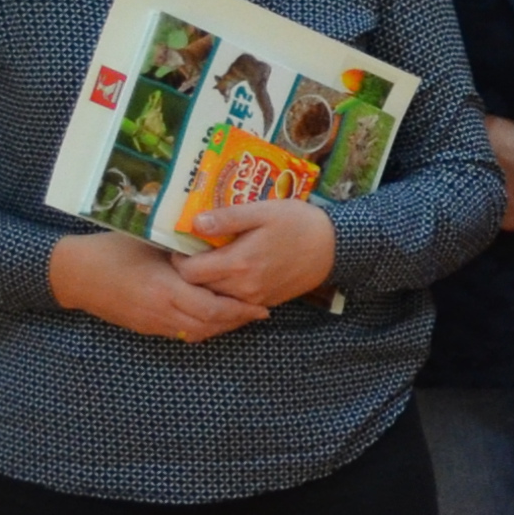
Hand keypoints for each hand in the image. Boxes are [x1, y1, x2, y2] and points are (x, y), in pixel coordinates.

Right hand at [47, 229, 264, 342]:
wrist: (74, 274)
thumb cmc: (111, 249)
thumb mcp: (150, 241)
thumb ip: (182, 248)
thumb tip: (217, 240)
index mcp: (163, 288)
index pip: (211, 307)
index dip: (239, 309)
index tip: (260, 304)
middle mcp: (160, 310)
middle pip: (209, 325)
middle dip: (236, 320)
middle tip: (259, 312)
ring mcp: (151, 322)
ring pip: (196, 333)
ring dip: (221, 326)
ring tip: (241, 314)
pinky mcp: (144, 327)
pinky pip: (181, 334)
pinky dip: (202, 328)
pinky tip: (213, 316)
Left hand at [178, 193, 338, 309]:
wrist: (334, 248)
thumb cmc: (298, 224)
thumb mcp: (263, 211)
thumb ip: (227, 218)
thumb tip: (194, 223)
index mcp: (238, 263)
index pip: (189, 272)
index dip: (179, 259)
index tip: (183, 246)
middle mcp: (243, 287)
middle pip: (198, 288)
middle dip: (190, 272)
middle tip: (192, 252)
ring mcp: (254, 298)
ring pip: (214, 298)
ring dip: (206, 283)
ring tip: (210, 261)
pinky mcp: (264, 302)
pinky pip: (233, 303)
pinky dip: (224, 291)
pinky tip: (230, 272)